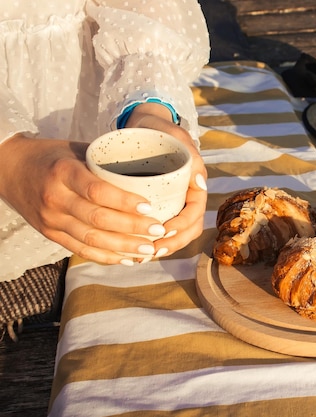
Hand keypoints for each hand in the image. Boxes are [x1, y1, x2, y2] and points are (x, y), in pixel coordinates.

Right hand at [0, 134, 170, 264]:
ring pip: (91, 239)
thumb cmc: (52, 156)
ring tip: (149, 250)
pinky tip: (127, 259)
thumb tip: (148, 171)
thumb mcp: (77, 150)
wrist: (9, 168)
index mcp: (64, 172)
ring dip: (123, 247)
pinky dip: (106, 257)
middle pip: (98, 219)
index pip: (97, 191)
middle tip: (159, 230)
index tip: (150, 207)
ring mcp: (51, 220)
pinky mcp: (50, 234)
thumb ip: (106, 162)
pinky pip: (80, 250)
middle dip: (132, 228)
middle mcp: (55, 198)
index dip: (125, 202)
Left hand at [124, 103, 207, 259]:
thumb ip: (191, 156)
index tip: (164, 230)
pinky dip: (152, 242)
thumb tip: (199, 184)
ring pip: (176, 234)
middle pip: (189, 230)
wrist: (141, 125)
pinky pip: (161, 230)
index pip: (195, 214)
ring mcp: (174, 203)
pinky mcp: (159, 206)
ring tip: (145, 255)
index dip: (183, 226)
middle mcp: (186, 198)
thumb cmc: (160, 130)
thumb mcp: (177, 137)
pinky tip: (137, 249)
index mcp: (194, 186)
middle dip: (173, 243)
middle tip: (152, 250)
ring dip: (164, 247)